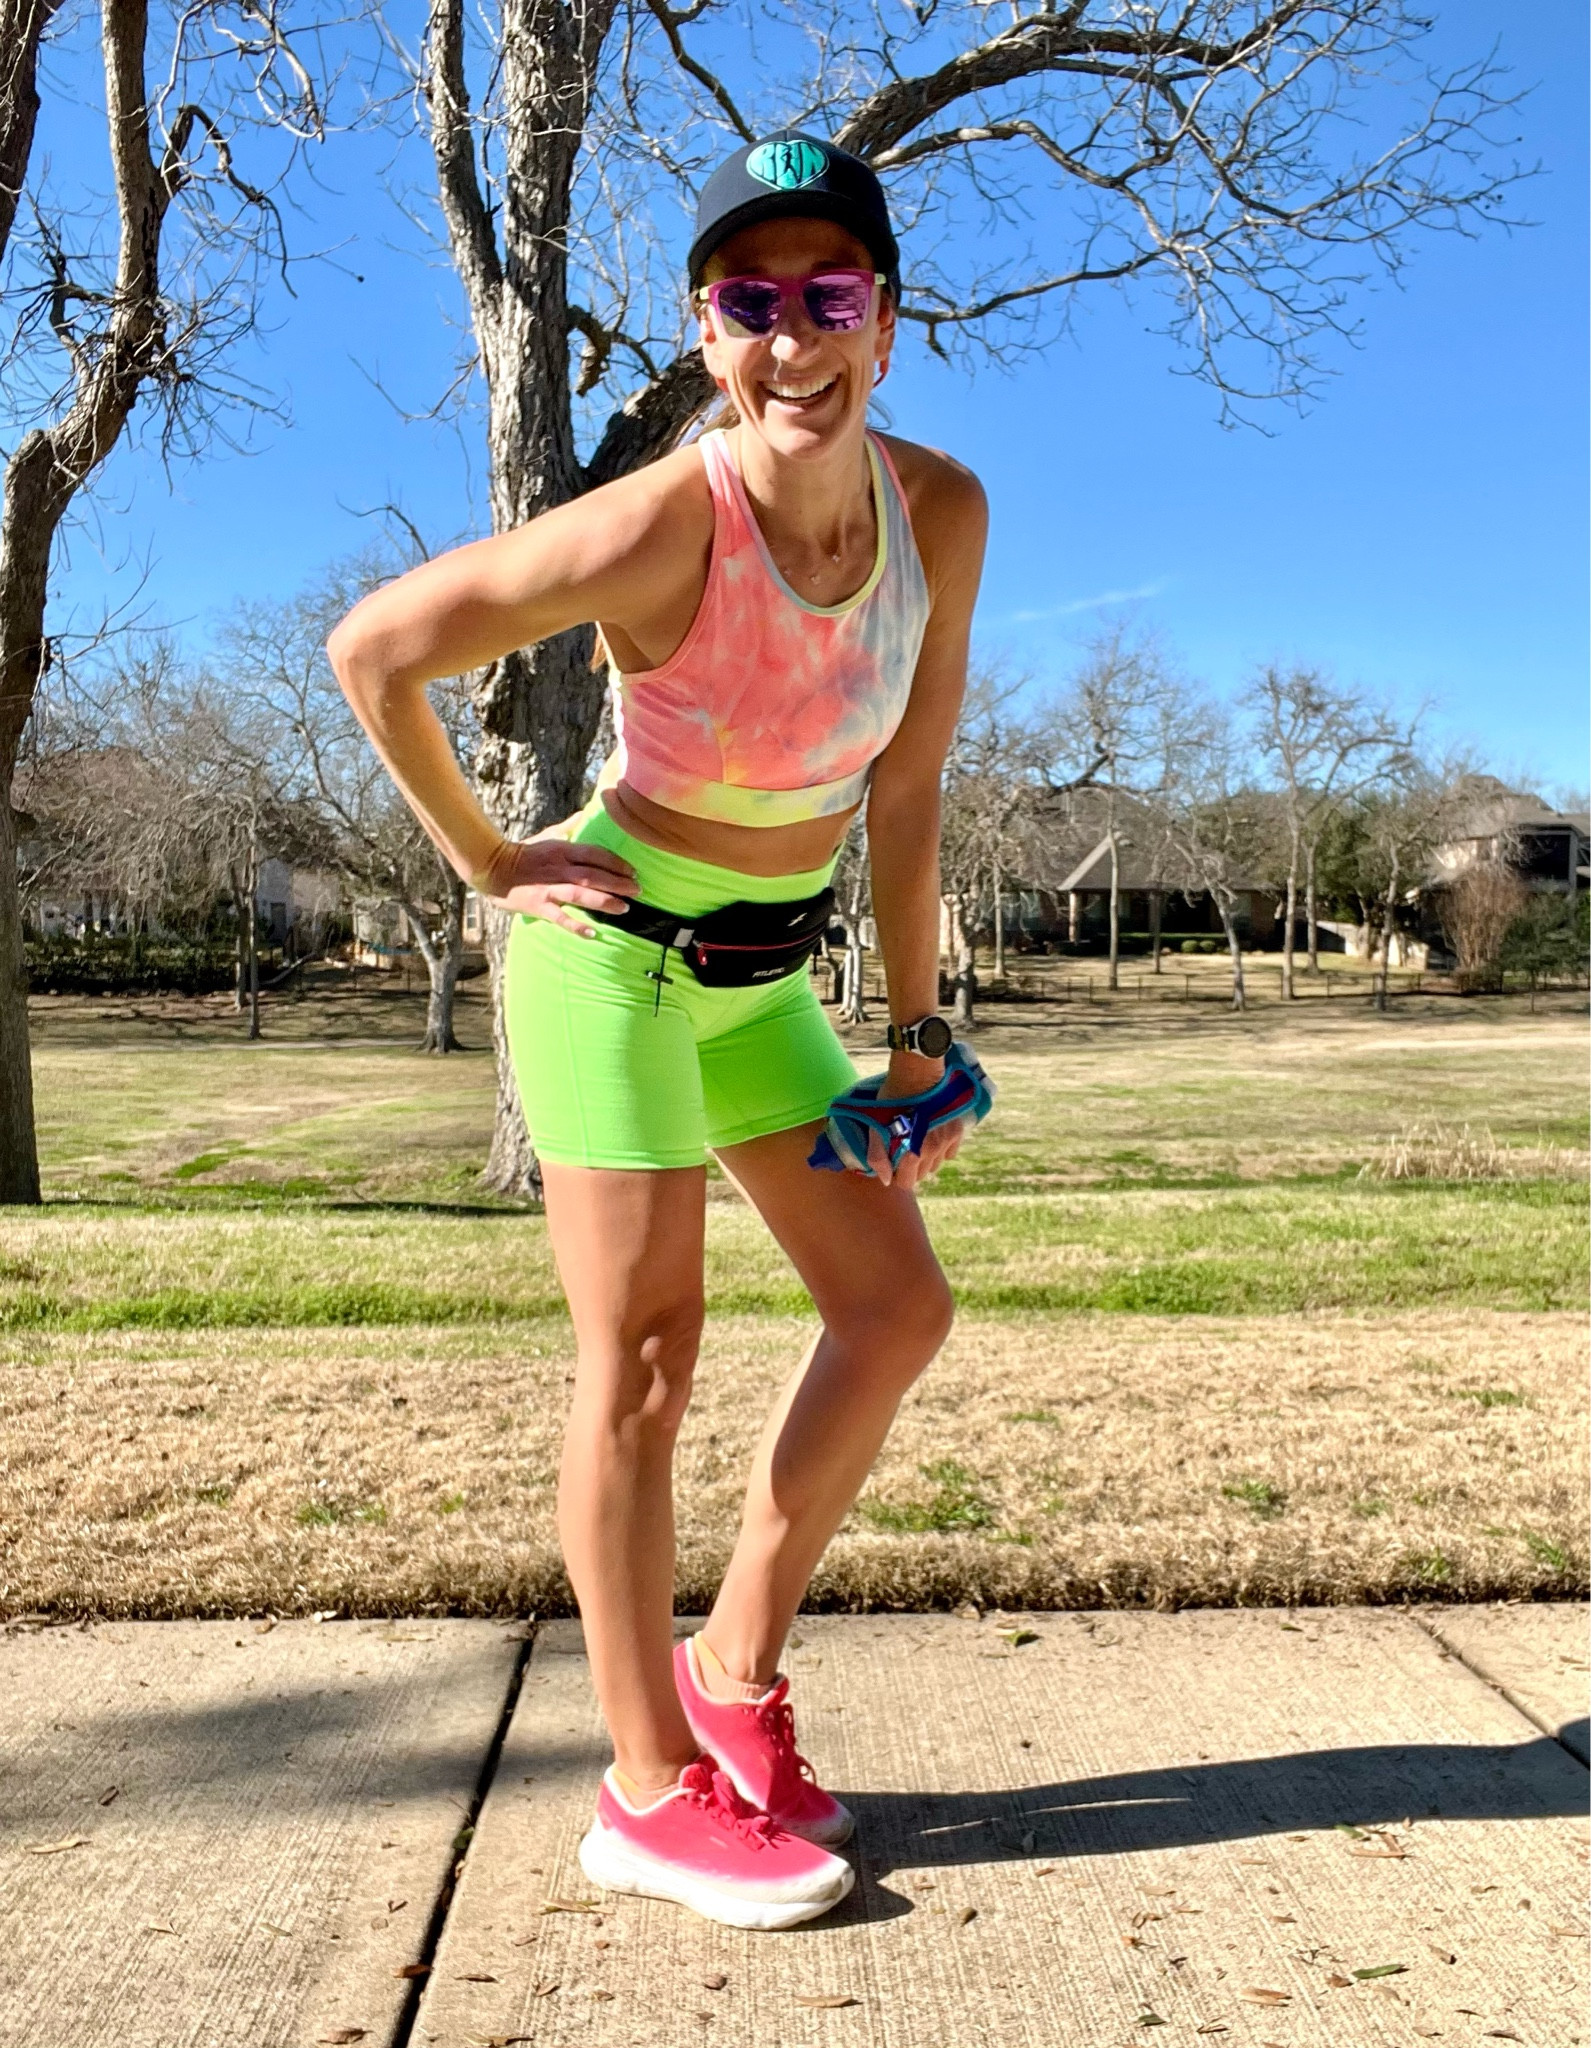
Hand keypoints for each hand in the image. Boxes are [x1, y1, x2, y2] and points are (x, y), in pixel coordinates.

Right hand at [478, 836, 638, 936]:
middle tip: (638, 890)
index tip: (633, 871)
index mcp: (563, 850)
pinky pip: (560, 917)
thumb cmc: (523, 852)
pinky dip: (576, 925)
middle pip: (594, 875)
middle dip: (618, 883)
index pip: (596, 854)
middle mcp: (559, 869)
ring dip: (604, 901)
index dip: (616, 863)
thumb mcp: (547, 835)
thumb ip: (569, 826)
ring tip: (624, 908)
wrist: (492, 868)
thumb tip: (586, 813)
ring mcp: (549, 888)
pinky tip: (593, 933)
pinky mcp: (538, 906)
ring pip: (581, 894)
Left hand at [865, 1052, 964, 1190]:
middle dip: (911, 1167)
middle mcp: (932, 1152)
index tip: (893, 1162)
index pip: (907, 1182)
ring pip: (936, 1164)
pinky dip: (942, 1149)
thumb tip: (886, 1180)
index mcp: (911, 1154)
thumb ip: (878, 1157)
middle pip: (922, 1174)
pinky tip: (932, 1136)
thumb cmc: (892, 1100)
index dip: (897, 1175)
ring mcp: (947, 1141)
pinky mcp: (957, 1130)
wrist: (917, 1074)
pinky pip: (950, 1152)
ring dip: (926, 1158)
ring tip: (916, 1140)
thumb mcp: (876, 1128)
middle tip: (902, 1148)